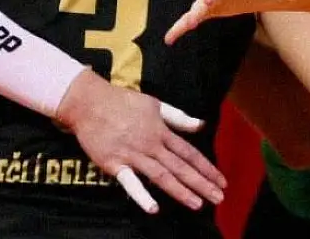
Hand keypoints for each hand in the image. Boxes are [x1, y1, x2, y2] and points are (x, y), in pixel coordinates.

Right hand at [55, 70, 225, 213]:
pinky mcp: (114, 164)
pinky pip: (129, 182)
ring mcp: (132, 155)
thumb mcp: (154, 104)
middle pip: (180, 167)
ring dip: (180, 191)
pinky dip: (141, 195)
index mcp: (160, 131)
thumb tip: (201, 124)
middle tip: (218, 199)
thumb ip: (178, 117)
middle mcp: (150, 145)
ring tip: (197, 204)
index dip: (206, 168)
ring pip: (161, 176)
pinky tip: (153, 208)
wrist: (87, 102)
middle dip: (201, 183)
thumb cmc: (121, 101)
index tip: (222, 181)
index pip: (189, 152)